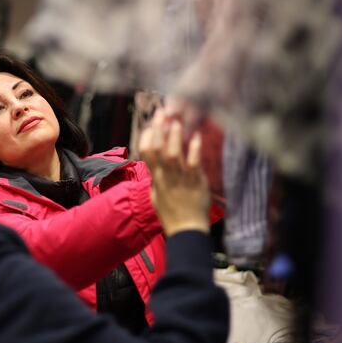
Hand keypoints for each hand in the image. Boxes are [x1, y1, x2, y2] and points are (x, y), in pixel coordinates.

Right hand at [139, 108, 209, 235]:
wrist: (186, 230)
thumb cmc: (172, 214)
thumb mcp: (157, 194)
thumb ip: (156, 177)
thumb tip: (154, 165)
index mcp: (156, 178)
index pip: (145, 152)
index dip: (147, 135)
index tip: (152, 123)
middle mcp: (165, 177)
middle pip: (157, 149)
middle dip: (158, 129)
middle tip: (162, 113)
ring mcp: (180, 180)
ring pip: (173, 154)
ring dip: (174, 136)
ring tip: (177, 122)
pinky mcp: (195, 183)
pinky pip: (193, 164)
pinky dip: (194, 149)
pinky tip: (196, 136)